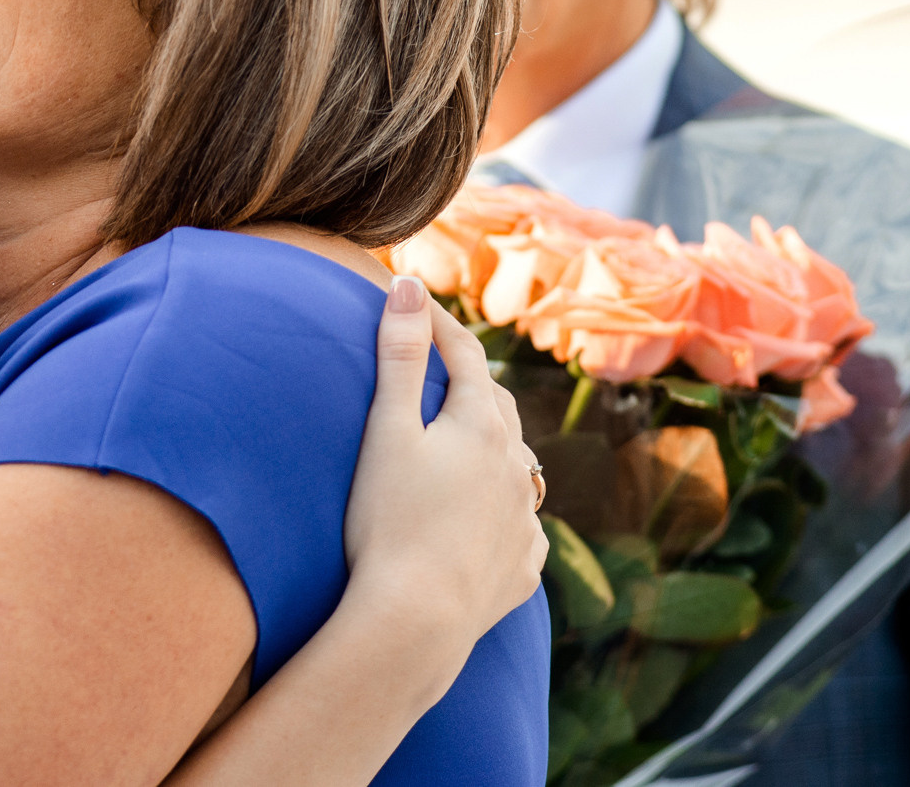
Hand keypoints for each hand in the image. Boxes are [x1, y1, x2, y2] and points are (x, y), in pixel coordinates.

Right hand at [344, 277, 545, 648]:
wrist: (415, 622)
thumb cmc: (389, 522)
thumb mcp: (386, 431)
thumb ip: (401, 356)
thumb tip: (410, 286)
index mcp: (481, 425)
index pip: (464, 354)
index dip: (439, 323)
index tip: (414, 299)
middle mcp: (515, 466)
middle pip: (497, 405)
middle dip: (471, 379)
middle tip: (445, 364)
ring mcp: (523, 519)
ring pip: (517, 463)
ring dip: (496, 443)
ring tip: (471, 441)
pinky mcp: (522, 567)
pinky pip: (521, 524)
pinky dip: (505, 507)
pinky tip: (492, 518)